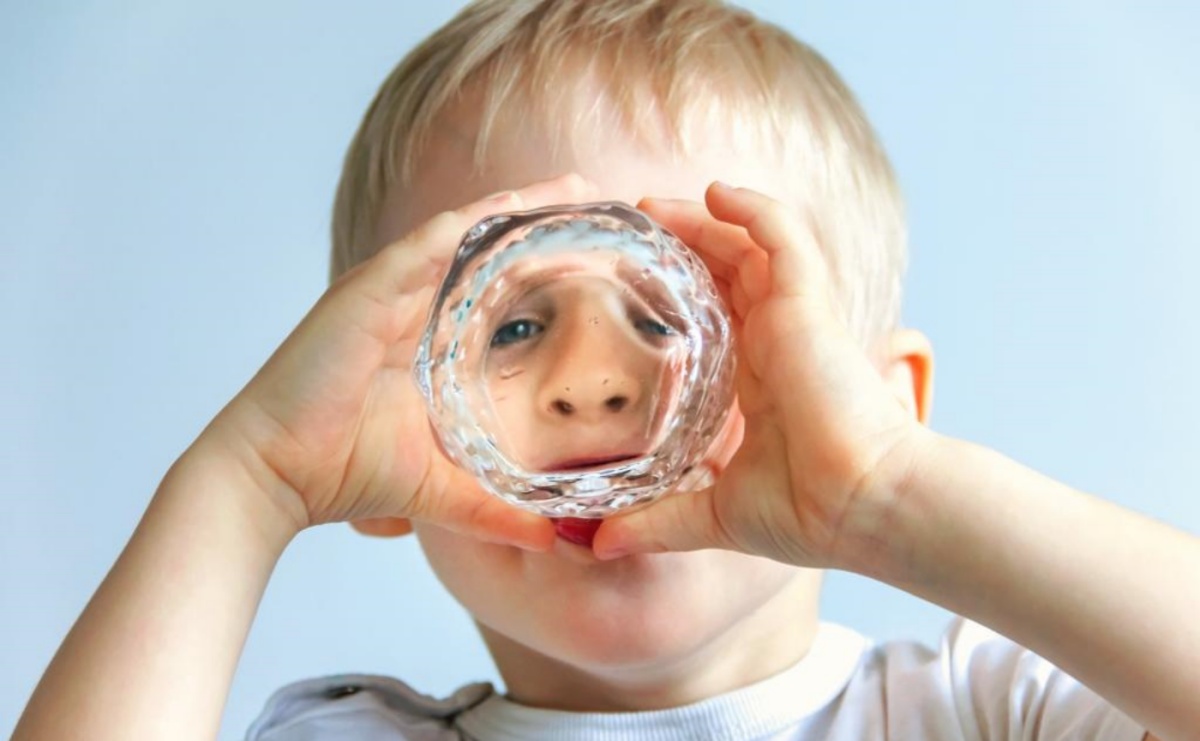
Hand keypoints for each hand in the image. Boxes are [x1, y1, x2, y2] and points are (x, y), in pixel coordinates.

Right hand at [198, 174, 597, 549]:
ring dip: (517, 207)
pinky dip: (468, 223)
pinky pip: (423, 245)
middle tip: (593, 196)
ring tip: (571, 187)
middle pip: (484, 246)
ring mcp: (384, 293)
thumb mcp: (442, 487)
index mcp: (423, 337)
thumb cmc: (345, 472)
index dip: (537, 260)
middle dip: (538, 219)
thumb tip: (552, 538)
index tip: (592, 248)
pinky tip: (512, 204)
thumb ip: (494, 508)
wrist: (275, 476)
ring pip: (461, 233)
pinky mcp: (364, 293)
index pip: (490, 284)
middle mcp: (407, 304)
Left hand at [594, 183, 931, 568]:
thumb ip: (656, 522)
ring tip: (652, 206)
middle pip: (727, 273)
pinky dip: (753, 209)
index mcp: (757, 377)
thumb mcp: (712, 515)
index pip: (716, 315)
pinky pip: (782, 238)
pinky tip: (713, 192)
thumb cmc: (808, 512)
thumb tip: (596, 545)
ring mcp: (794, 318)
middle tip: (632, 230)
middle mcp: (775, 340)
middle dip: (682, 246)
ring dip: (704, 219)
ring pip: (750, 245)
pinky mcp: (810, 305)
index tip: (633, 281)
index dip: (680, 292)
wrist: (864, 507)